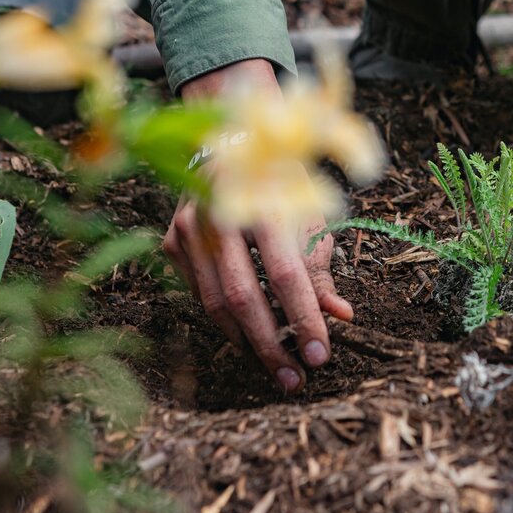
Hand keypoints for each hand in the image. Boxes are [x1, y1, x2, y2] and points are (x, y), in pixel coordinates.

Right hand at [163, 60, 352, 392]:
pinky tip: (249, 335)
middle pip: (242, 298)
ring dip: (247, 341)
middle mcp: (219, 213)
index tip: (323, 355)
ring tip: (279, 366)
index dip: (304, 319)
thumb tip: (341, 315)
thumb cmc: (284, 176)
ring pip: (213, 303)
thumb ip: (322, 266)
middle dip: (270, 346)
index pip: (287, 274)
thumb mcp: (312, 211)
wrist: (231, 132)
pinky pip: (198, 292)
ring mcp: (187, 226)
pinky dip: (225, 319)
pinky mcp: (171, 238)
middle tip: (295, 380)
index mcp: (264, 199)